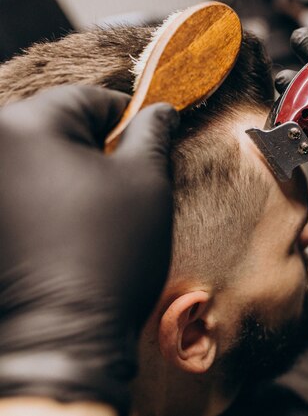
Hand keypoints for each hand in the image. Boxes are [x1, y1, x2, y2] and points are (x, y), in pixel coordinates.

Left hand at [0, 85, 178, 412]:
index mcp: (24, 127)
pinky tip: (71, 223)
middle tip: (127, 180)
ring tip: (99, 209)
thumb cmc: (110, 253)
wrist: (64, 334)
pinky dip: (47, 194)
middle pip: (56, 125)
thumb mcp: (147, 182)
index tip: (150, 135)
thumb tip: (161, 111)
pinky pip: (22, 187)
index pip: (88, 99)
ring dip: (70, 171)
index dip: (128, 116)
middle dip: (96, 146)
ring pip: (38, 157)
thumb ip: (152, 134)